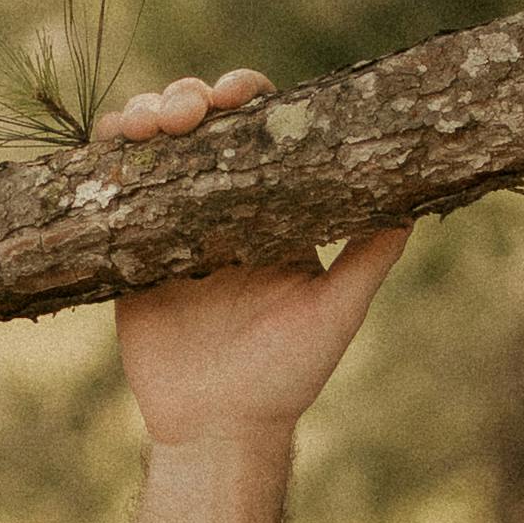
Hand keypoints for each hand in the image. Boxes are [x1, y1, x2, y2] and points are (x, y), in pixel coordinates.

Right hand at [97, 69, 412, 447]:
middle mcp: (220, 206)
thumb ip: (369, 257)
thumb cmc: (286, 377)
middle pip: (198, 124)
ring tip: (149, 124)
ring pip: (152, 145)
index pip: (257, 130)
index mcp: (271, 208)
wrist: (219, 430)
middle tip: (187, 111)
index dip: (245, 97)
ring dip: (144, 114)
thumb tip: (416, 199)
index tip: (237, 92)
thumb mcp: (338, 313)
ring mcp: (172, 222)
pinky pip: (113, 188)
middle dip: (187, 98)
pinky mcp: (129, 247)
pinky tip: (113, 143)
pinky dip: (107, 154)